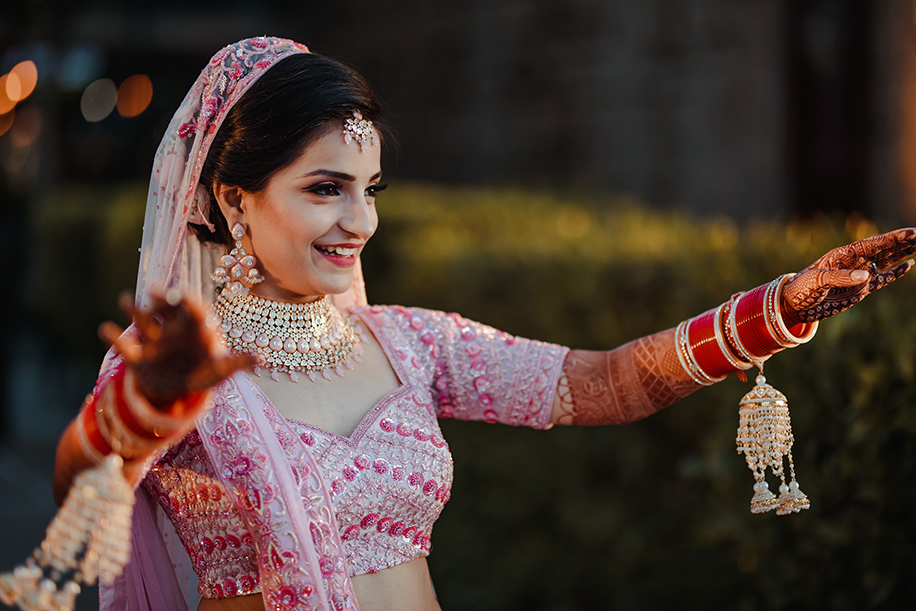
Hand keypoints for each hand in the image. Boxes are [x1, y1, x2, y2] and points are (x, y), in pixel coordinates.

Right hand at [99, 293, 252, 409]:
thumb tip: (262, 359)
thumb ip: (238, 363)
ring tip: (125, 299)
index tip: (183, 298)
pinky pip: (124, 346)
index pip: (192, 311)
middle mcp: (172, 330)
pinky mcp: (137, 358)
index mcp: (194, 329)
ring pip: (142, 321)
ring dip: (133, 310)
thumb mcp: (221, 370)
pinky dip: (114, 338)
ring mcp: (153, 342)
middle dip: (161, 300)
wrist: (177, 391)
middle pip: (166, 309)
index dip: (187, 303)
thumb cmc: (203, 373)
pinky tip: (105, 329)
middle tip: (155, 291)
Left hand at [782, 227, 915, 324]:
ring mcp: (858, 276)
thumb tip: (867, 276)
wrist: (793, 305)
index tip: (912, 232)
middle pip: (883, 249)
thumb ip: (841, 277)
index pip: (873, 244)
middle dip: (903, 242)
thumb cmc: (800, 288)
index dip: (893, 238)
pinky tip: (908, 266)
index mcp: (843, 255)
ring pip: (886, 261)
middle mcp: (853, 262)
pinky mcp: (859, 291)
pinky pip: (881, 280)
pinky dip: (895, 273)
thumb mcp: (817, 280)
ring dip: (902, 253)